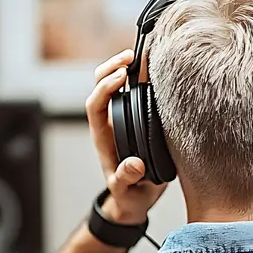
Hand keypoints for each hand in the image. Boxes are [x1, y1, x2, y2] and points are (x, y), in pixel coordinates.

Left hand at [85, 49, 167, 223]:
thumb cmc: (128, 193)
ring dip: (127, 66)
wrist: (135, 197)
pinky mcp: (138, 117)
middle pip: (99, 84)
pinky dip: (143, 76)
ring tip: (143, 55)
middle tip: (130, 57)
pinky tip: (157, 68)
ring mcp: (123, 117)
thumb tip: (134, 165)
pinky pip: (136, 91)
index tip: (122, 77)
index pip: (95, 104)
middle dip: (111, 67)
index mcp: (103, 135)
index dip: (105, 87)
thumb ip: (126, 179)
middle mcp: (110, 121)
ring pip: (117, 84)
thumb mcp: (126, 190)